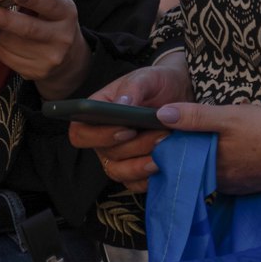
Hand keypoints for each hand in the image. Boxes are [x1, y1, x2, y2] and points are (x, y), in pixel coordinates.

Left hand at [0, 0, 88, 98]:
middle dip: (2, 19)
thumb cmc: (51, 20)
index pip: (50, 4)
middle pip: (28, 29)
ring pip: (10, 42)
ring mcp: (49, 58)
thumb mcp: (49, 3)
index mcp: (66, 13)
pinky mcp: (35, 72)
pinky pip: (5, 55)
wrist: (66, 55)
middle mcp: (62, 37)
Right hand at [67, 61, 192, 190]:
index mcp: (95, 113)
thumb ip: (133, 88)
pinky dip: (149, 179)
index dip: (99, 136)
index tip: (128, 130)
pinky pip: (134, 183)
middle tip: (161, 135)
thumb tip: (122, 103)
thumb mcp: (147, 78)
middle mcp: (102, 137)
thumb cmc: (156, 83)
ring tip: (164, 152)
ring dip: (141, 165)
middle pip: (105, 154)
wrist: (179, 93)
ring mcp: (117, 155)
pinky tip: (165, 166)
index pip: (80, 132)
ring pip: (119, 172)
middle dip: (135, 147)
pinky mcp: (134, 169)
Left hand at [153, 101, 260, 195]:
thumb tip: (161, 114)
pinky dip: (224, 159)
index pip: (176, 156)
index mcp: (208, 166)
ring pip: (209, 167)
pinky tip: (234, 145)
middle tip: (192, 124)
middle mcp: (218, 182)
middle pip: (191, 163)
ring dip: (207, 152)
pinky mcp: (249, 185)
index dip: (169, 140)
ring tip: (215, 132)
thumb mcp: (231, 116)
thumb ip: (196, 117)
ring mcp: (234, 186)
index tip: (166, 125)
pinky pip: (226, 173)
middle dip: (187, 146)